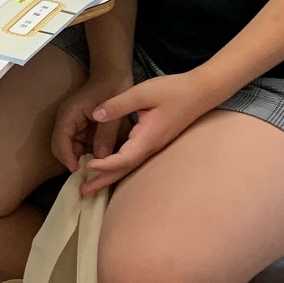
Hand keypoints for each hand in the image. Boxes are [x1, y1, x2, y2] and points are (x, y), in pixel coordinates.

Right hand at [49, 72, 132, 174]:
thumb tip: (100, 159)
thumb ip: (106, 136)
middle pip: (60, 146)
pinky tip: (98, 159)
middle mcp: (66, 120)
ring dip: (79, 158)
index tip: (77, 171)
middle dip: (70, 160)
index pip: (60, 140)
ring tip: (93, 170)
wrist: (113, 74)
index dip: (67, 157)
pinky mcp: (80, 126)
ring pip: (69, 147)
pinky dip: (86, 153)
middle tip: (86, 175)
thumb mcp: (113, 114)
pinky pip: (79, 144)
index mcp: (69, 114)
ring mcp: (73, 123)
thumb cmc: (112, 89)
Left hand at [80, 71, 219, 192]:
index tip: (87, 166)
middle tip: (83, 191)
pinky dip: (118, 166)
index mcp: (147, 138)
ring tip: (90, 185)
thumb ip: (118, 104)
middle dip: (104, 180)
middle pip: (125, 169)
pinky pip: (133, 159)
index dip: (105, 165)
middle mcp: (151, 146)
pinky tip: (108, 168)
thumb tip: (95, 115)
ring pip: (129, 166)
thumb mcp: (142, 93)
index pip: (124, 158)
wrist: (200, 92)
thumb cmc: (172, 91)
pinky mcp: (153, 141)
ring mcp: (154, 146)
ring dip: (109, 176)